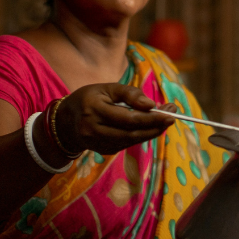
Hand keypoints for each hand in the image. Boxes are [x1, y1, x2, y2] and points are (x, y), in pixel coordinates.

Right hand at [55, 83, 175, 156]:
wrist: (66, 122)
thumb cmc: (89, 99)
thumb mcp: (106, 88)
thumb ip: (129, 94)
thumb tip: (151, 105)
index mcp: (93, 109)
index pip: (128, 118)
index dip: (151, 117)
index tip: (170, 110)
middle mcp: (94, 129)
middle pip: (132, 132)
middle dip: (156, 126)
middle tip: (173, 116)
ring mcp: (97, 143)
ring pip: (131, 140)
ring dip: (152, 132)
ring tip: (165, 120)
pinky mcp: (103, 150)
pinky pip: (127, 144)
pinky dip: (141, 136)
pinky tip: (150, 127)